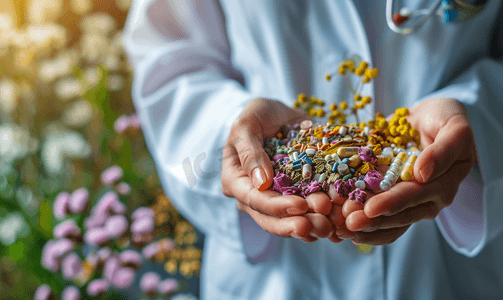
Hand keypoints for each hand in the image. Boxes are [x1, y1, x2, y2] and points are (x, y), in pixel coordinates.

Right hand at [221, 98, 333, 241]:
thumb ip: (250, 151)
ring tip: (330, 227)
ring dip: (311, 226)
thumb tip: (261, 183)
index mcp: (235, 180)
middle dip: (295, 225)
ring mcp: (273, 198)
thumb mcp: (247, 124)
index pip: (253, 200)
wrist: (276, 115)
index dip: (277, 206)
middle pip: (270, 219)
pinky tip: (335, 224)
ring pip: (288, 220)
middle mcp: (252, 195)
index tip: (301, 205)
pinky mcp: (293, 196)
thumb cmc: (256, 116)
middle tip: (320, 226)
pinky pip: (304, 213)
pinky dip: (320, 219)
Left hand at [339, 98, 476, 244]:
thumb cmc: (444, 119)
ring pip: (391, 221)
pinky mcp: (395, 197)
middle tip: (350, 222)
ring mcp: (413, 200)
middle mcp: (430, 197)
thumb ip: (444, 150)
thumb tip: (423, 174)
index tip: (371, 208)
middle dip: (374, 220)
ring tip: (343, 228)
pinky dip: (366, 226)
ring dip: (366, 226)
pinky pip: (383, 217)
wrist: (429, 117)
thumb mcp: (454, 127)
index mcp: (446, 182)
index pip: (417, 195)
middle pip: (401, 213)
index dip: (393, 202)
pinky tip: (347, 231)